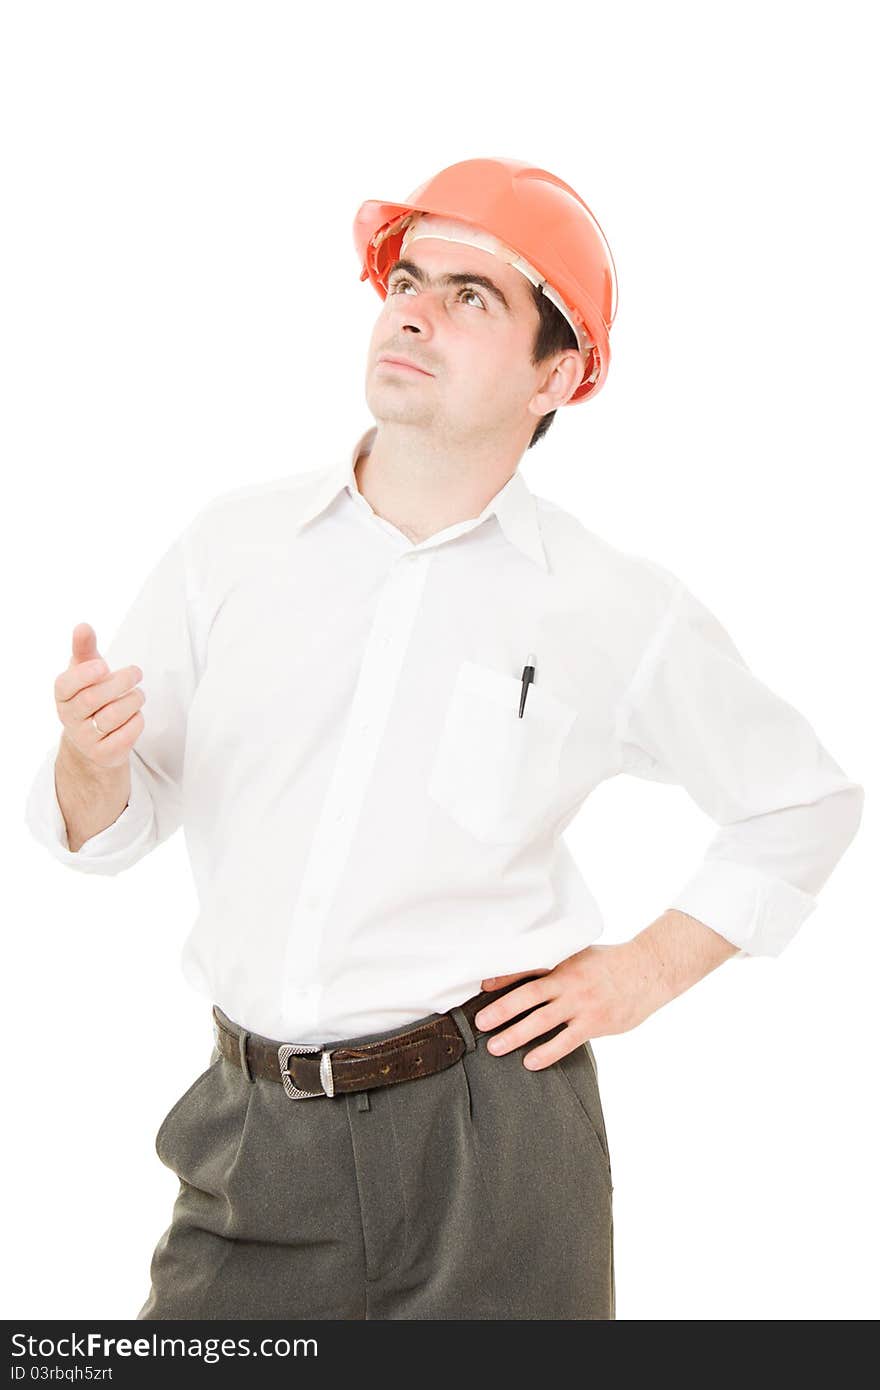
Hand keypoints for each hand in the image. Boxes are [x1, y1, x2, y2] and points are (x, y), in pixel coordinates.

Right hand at [55, 622, 144, 769]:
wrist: (94, 740)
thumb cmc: (91, 696)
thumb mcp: (86, 672)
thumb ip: (84, 649)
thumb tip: (82, 626)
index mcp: (63, 695)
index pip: (65, 685)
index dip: (84, 675)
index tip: (103, 665)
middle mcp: (69, 718)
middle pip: (94, 699)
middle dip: (120, 682)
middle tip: (137, 672)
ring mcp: (85, 739)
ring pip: (113, 716)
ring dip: (133, 700)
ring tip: (138, 694)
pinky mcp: (104, 754)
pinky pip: (126, 735)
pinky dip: (136, 720)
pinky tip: (135, 714)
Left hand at [473, 940, 668, 1070]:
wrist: (647, 970)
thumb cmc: (610, 964)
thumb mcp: (581, 955)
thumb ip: (556, 965)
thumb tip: (525, 974)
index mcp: (563, 962)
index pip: (528, 969)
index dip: (504, 977)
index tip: (482, 986)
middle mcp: (568, 982)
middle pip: (529, 996)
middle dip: (502, 1010)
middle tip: (480, 1022)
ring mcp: (581, 1003)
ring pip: (542, 1021)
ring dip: (516, 1034)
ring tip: (496, 1047)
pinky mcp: (595, 1023)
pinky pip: (566, 1041)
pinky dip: (547, 1052)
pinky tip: (531, 1062)